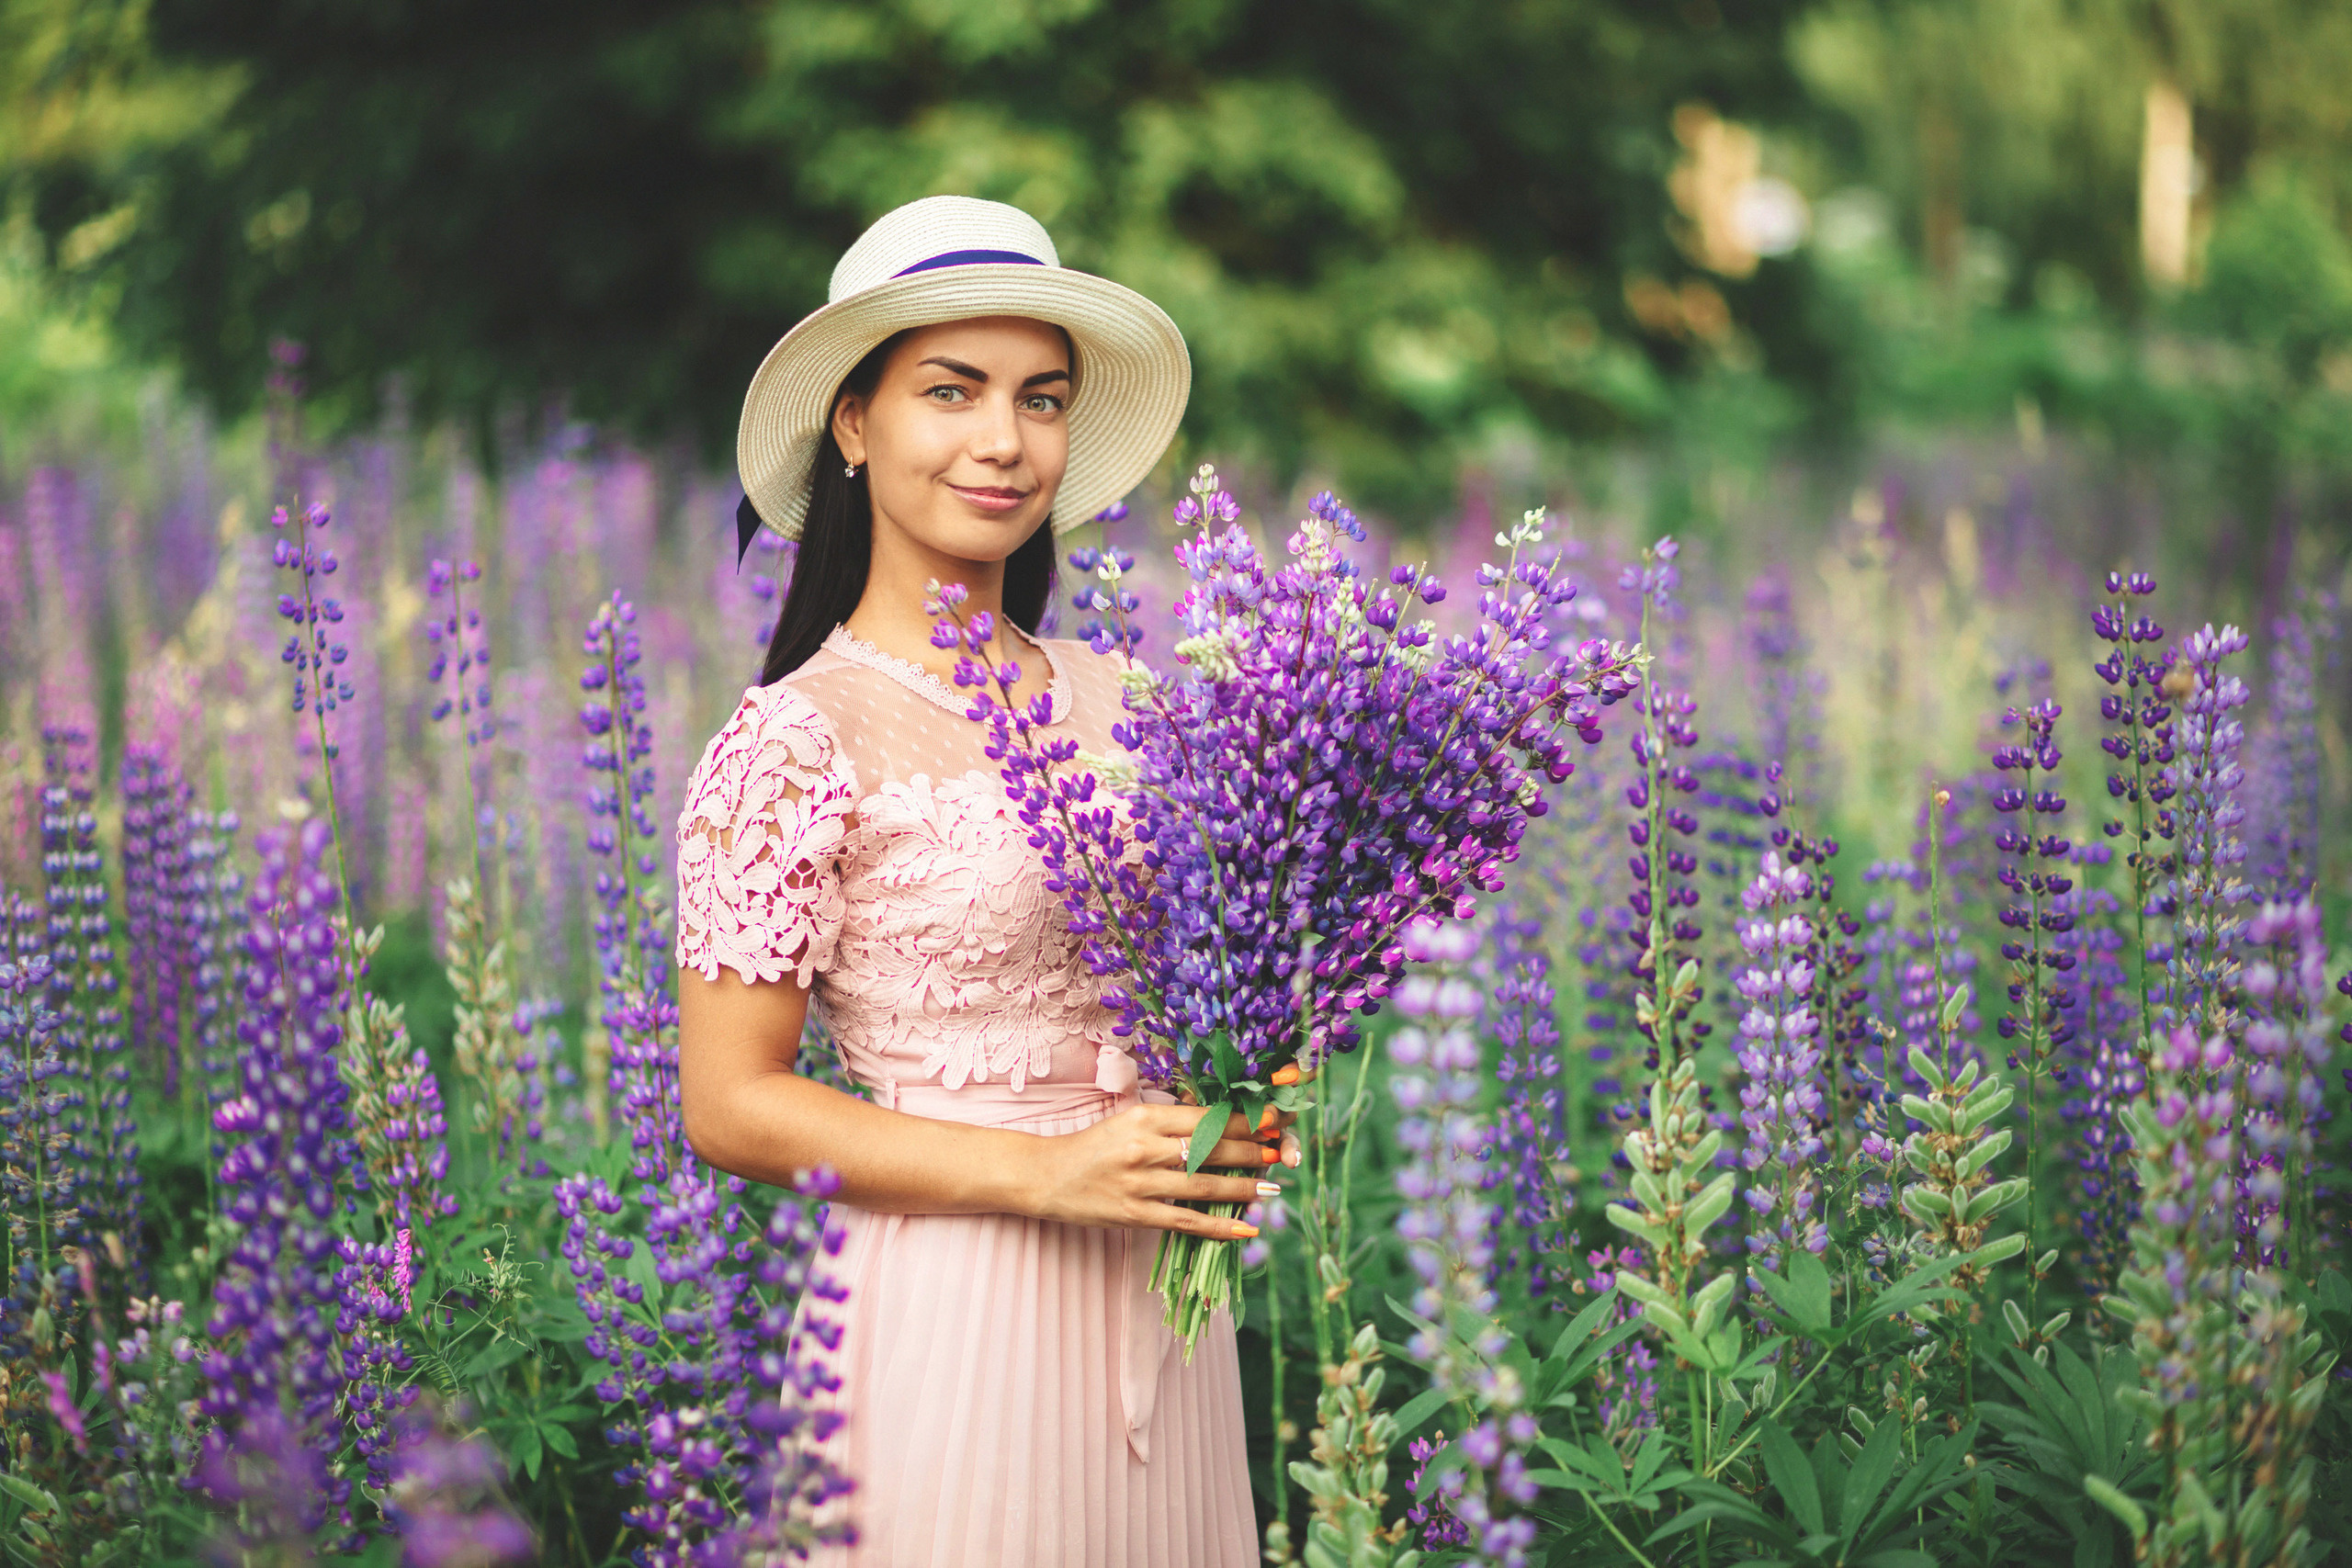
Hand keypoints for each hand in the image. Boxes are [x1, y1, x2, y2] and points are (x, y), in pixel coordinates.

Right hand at [1023, 1103, 1298, 1236]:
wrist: (1046, 1176)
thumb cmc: (1093, 1147)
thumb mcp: (1129, 1121)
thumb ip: (1170, 1121)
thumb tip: (1221, 1124)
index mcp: (1145, 1116)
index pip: (1206, 1117)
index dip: (1244, 1121)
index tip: (1273, 1122)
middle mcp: (1144, 1145)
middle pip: (1211, 1148)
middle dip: (1252, 1150)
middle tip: (1281, 1152)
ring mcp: (1140, 1182)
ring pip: (1204, 1184)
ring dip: (1244, 1187)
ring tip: (1272, 1187)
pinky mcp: (1135, 1214)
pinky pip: (1186, 1221)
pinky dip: (1219, 1227)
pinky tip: (1246, 1229)